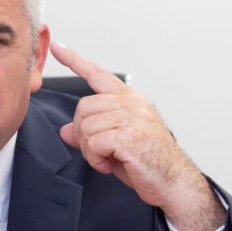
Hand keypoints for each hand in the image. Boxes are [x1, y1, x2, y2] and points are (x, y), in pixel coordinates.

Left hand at [49, 42, 225, 230]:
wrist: (173, 182)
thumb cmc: (147, 163)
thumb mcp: (113, 145)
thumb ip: (90, 134)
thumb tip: (65, 131)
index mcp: (129, 100)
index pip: (98, 75)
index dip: (75, 61)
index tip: (58, 48)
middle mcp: (131, 103)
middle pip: (82, 108)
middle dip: (82, 134)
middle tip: (98, 152)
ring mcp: (132, 117)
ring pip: (85, 126)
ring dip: (89, 150)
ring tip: (107, 159)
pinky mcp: (129, 135)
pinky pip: (93, 143)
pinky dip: (95, 159)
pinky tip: (109, 165)